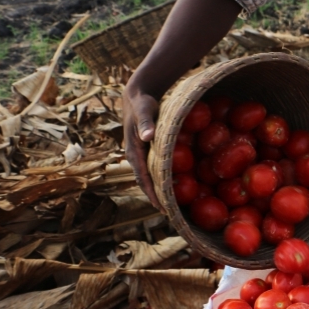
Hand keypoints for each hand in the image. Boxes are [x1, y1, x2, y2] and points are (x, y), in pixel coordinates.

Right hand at [122, 87, 161, 209]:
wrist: (138, 95)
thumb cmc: (143, 103)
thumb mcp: (144, 111)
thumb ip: (146, 123)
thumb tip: (148, 137)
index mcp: (134, 151)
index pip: (143, 178)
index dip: (152, 193)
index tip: (161, 207)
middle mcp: (136, 156)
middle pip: (146, 182)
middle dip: (156, 197)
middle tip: (170, 213)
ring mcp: (142, 154)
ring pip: (150, 176)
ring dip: (159, 190)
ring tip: (173, 205)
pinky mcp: (148, 150)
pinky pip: (155, 167)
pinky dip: (163, 178)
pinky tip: (174, 184)